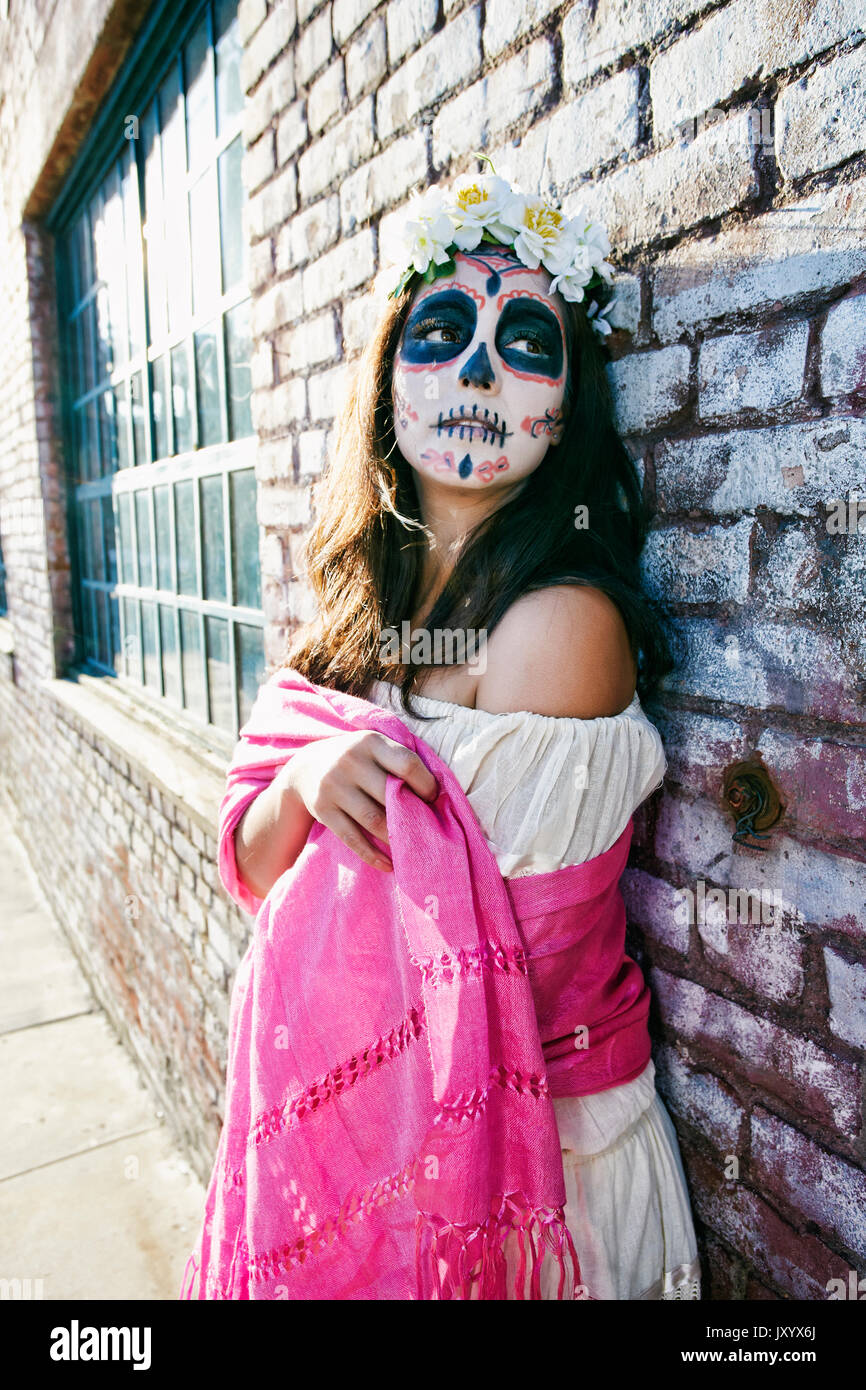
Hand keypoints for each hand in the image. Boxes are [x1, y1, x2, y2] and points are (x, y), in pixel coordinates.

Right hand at [279, 730, 437, 872]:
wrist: (305, 767)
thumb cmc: (355, 758)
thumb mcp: (373, 746)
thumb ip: (399, 760)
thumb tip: (438, 793)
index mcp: (369, 741)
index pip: (407, 764)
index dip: (426, 784)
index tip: (432, 798)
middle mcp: (349, 761)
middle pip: (390, 795)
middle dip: (412, 815)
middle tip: (425, 826)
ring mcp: (333, 786)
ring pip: (373, 820)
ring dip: (396, 838)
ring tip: (412, 847)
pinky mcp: (323, 810)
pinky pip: (352, 838)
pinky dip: (373, 855)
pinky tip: (389, 865)